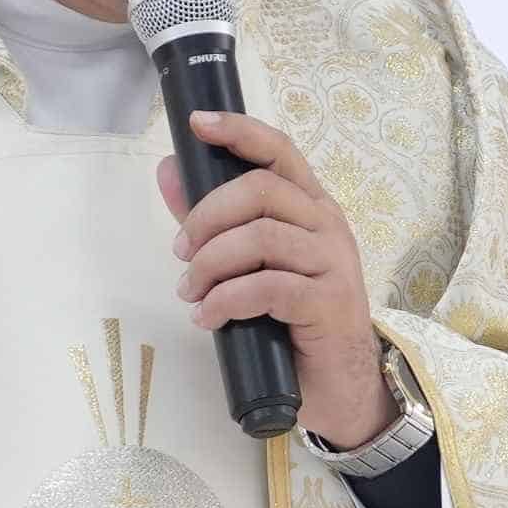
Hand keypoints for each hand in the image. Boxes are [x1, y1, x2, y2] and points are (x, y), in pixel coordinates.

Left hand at [161, 109, 392, 449]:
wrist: (339, 384)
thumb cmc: (292, 318)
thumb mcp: (250, 264)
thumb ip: (211, 219)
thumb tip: (169, 170)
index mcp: (310, 206)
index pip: (279, 151)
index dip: (239, 131)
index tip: (198, 124)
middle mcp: (327, 225)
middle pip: (262, 190)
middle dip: (207, 217)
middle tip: (181, 253)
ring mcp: (333, 263)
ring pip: (263, 237)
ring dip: (211, 264)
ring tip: (191, 292)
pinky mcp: (329, 303)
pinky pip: (269, 287)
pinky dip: (227, 301)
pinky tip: (208, 318)